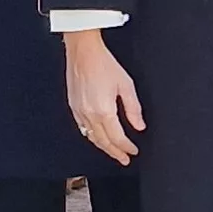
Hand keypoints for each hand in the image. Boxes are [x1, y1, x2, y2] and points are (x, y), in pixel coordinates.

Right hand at [63, 28, 141, 165]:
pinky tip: (97, 136)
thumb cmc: (103, 63)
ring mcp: (79, 111)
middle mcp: (89, 114)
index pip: (117, 137)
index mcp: (104, 110)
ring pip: (92, 137)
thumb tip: (139, 125)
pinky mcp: (73, 106)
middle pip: (103, 142)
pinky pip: (83, 128)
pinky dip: (92, 136)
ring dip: (103, 147)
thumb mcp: (126, 85)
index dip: (127, 147)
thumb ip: (133, 108)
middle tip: (124, 159)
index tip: (133, 151)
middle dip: (115, 152)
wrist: (83, 52)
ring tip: (113, 152)